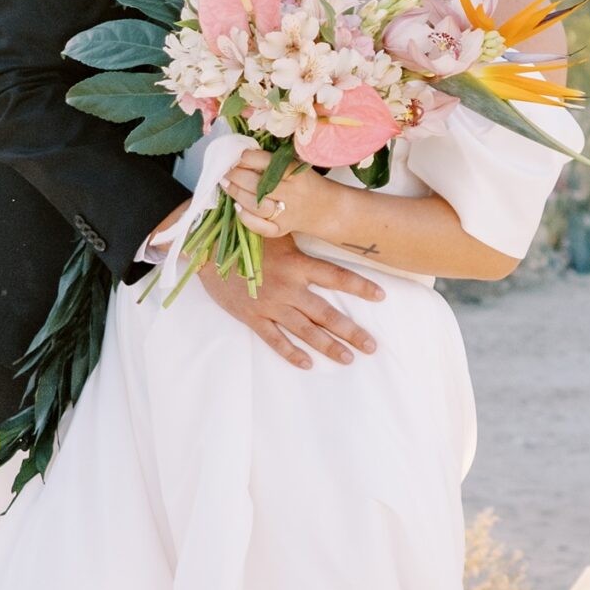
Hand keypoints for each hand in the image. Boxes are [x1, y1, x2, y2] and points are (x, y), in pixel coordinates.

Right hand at [198, 231, 381, 368]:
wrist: (207, 249)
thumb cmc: (244, 236)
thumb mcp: (276, 230)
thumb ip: (300, 236)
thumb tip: (326, 225)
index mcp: (297, 264)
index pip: (336, 277)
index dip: (360, 287)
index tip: (382, 296)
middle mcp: (288, 288)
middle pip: (326, 313)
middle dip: (351, 331)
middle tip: (372, 346)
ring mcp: (270, 305)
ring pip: (305, 331)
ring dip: (328, 346)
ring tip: (348, 358)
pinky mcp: (252, 317)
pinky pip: (274, 340)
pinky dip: (290, 353)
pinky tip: (307, 364)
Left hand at [223, 153, 337, 241]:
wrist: (326, 209)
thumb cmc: (305, 182)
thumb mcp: (297, 165)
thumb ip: (275, 161)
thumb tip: (242, 155)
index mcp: (297, 174)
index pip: (270, 164)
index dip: (250, 158)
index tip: (240, 155)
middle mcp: (293, 194)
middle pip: (261, 185)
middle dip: (238, 176)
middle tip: (226, 171)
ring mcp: (287, 214)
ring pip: (258, 206)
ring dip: (237, 194)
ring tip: (226, 184)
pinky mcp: (282, 229)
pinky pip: (261, 227)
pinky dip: (247, 218)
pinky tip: (238, 207)